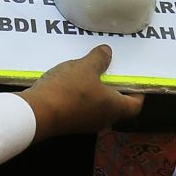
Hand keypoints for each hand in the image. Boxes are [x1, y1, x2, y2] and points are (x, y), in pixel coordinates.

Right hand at [17, 45, 143, 141]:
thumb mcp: (85, 67)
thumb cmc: (68, 91)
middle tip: (110, 71)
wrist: (37, 113)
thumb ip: (99, 58)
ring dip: (95, 92)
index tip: (134, 80)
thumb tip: (108, 52)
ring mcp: (85, 123)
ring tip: (88, 72)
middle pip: (116, 106)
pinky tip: (70, 82)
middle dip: (114, 89)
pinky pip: (81, 108)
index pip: (135, 105)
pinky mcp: (69, 123)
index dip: (138, 93)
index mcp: (114, 108)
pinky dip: (80, 96)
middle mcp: (103, 119)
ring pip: (97, 107)